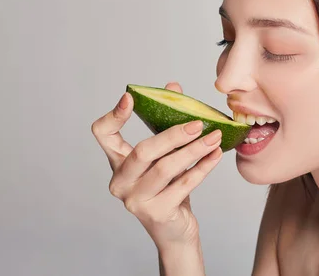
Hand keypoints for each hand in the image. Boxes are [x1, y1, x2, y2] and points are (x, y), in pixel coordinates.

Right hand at [91, 82, 222, 247]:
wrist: (174, 230)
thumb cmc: (168, 188)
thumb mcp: (165, 155)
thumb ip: (166, 122)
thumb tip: (173, 87)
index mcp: (117, 162)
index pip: (103, 135)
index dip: (114, 115)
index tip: (130, 98)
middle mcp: (120, 182)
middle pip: (143, 151)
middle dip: (173, 134)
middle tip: (198, 123)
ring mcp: (135, 200)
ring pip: (165, 168)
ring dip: (193, 150)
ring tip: (214, 137)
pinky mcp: (156, 213)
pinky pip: (183, 185)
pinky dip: (202, 168)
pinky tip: (215, 155)